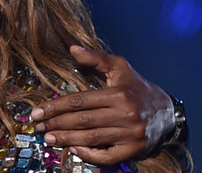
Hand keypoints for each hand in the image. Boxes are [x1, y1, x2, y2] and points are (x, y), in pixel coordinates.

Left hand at [30, 45, 173, 164]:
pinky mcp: (134, 149)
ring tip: (48, 138)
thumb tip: (72, 48)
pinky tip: (73, 148)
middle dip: (56, 124)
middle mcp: (125, 115)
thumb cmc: (136, 86)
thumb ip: (95, 58)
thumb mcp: (119, 67)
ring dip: (66, 139)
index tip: (37, 111)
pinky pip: (107, 156)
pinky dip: (88, 154)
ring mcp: (130, 134)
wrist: (167, 110)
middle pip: (82, 121)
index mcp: (118, 94)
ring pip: (91, 139)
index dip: (55, 107)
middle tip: (38, 125)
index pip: (79, 101)